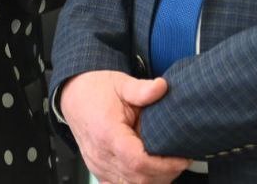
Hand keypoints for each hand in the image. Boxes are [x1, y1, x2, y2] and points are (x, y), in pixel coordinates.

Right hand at [61, 71, 189, 183]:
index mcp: (108, 134)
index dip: (164, 165)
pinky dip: (140, 182)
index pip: (138, 161)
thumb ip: (142, 89)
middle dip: (165, 174)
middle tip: (181, 160)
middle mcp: (101, 155)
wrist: (74, 96)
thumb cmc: (96, 91)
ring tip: (169, 164)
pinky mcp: (100, 171)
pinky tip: (151, 171)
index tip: (182, 158)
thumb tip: (161, 87)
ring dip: (154, 180)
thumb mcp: (121, 83)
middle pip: (138, 179)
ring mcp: (99, 166)